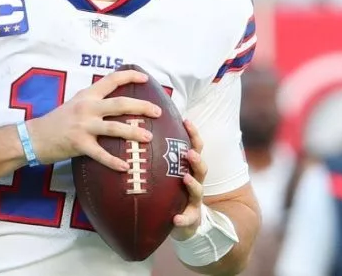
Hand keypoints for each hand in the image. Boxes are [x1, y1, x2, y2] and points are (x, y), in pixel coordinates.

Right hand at [26, 70, 161, 171]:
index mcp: (86, 95)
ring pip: (115, 127)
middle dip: (141, 106)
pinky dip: (114, 161)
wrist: (34, 136)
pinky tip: (125, 167)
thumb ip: (93, 102)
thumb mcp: (74, 104)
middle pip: (120, 104)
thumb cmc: (56, 121)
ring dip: (134, 133)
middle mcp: (86, 107)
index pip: (111, 80)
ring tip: (149, 138)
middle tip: (157, 111)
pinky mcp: (79, 144)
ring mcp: (83, 125)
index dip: (129, 77)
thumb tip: (116, 105)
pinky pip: (101, 153)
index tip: (146, 79)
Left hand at [171, 119, 208, 240]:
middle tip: (189, 152)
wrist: (183, 221)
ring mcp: (195, 200)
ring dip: (193, 184)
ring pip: (198, 190)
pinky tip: (175, 219)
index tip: (186, 120)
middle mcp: (195, 182)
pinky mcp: (191, 218)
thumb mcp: (168, 172)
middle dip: (197, 159)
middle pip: (201, 168)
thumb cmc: (173, 191)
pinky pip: (188, 219)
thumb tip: (140, 130)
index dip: (193, 134)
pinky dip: (183, 218)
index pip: (195, 148)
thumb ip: (160, 155)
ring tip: (185, 178)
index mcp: (190, 169)